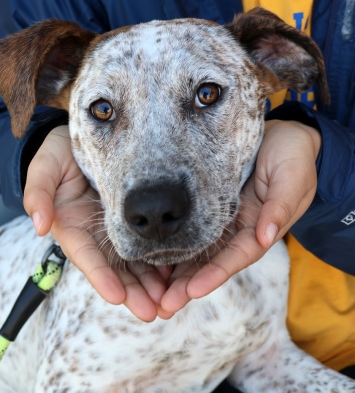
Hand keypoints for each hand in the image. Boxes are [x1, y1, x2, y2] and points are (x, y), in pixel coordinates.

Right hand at [23, 126, 169, 320]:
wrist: (81, 142)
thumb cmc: (60, 154)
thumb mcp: (45, 167)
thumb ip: (39, 193)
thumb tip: (40, 226)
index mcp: (72, 225)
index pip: (86, 256)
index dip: (101, 276)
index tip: (117, 296)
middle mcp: (94, 233)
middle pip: (113, 268)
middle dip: (131, 291)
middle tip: (151, 310)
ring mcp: (115, 228)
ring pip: (134, 262)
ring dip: (150, 284)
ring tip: (167, 301)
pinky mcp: (133, 220)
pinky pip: (148, 244)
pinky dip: (161, 261)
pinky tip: (176, 274)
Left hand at [159, 119, 321, 312]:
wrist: (281, 137)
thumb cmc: (291, 157)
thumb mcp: (292, 178)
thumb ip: (280, 206)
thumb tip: (265, 235)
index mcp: (259, 227)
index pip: (236, 257)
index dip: (215, 275)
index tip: (192, 292)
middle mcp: (237, 230)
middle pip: (211, 262)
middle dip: (188, 286)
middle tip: (163, 306)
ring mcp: (221, 219)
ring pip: (196, 251)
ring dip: (176, 273)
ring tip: (153, 293)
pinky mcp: (208, 205)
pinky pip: (188, 228)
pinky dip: (172, 245)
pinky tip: (151, 257)